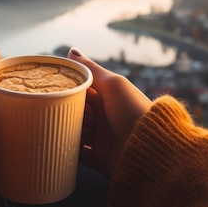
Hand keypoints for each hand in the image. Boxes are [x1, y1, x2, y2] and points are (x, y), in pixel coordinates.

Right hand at [68, 47, 152, 176]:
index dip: (69, 89)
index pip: (80, 90)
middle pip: (73, 110)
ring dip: (68, 129)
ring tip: (73, 128)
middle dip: (68, 110)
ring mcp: (99, 137)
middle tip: (73, 111)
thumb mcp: (114, 85)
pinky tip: (61, 144)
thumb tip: (71, 50)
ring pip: (72, 130)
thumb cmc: (135, 111)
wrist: (150, 148)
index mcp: (107, 97)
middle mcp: (102, 116)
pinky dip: (67, 148)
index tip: (57, 89)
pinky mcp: (97, 157)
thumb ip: (91, 70)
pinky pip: (75, 153)